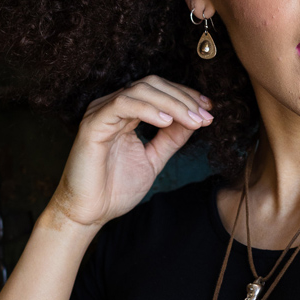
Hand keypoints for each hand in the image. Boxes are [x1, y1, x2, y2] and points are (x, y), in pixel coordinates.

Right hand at [46, 75, 212, 229]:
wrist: (90, 213)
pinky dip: (148, 110)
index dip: (185, 96)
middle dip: (183, 99)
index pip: (158, 90)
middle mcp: (112, 107)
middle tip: (206, 115)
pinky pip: (123, 105)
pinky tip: (166, 122)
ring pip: (140, 91)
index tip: (209, 108)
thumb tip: (195, 120)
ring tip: (193, 120)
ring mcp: (101, 113)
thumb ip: (171, 139)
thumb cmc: (115, 189)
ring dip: (172, 104)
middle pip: (152, 85)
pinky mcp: (93, 124)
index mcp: (125, 113)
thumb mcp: (153, 159)